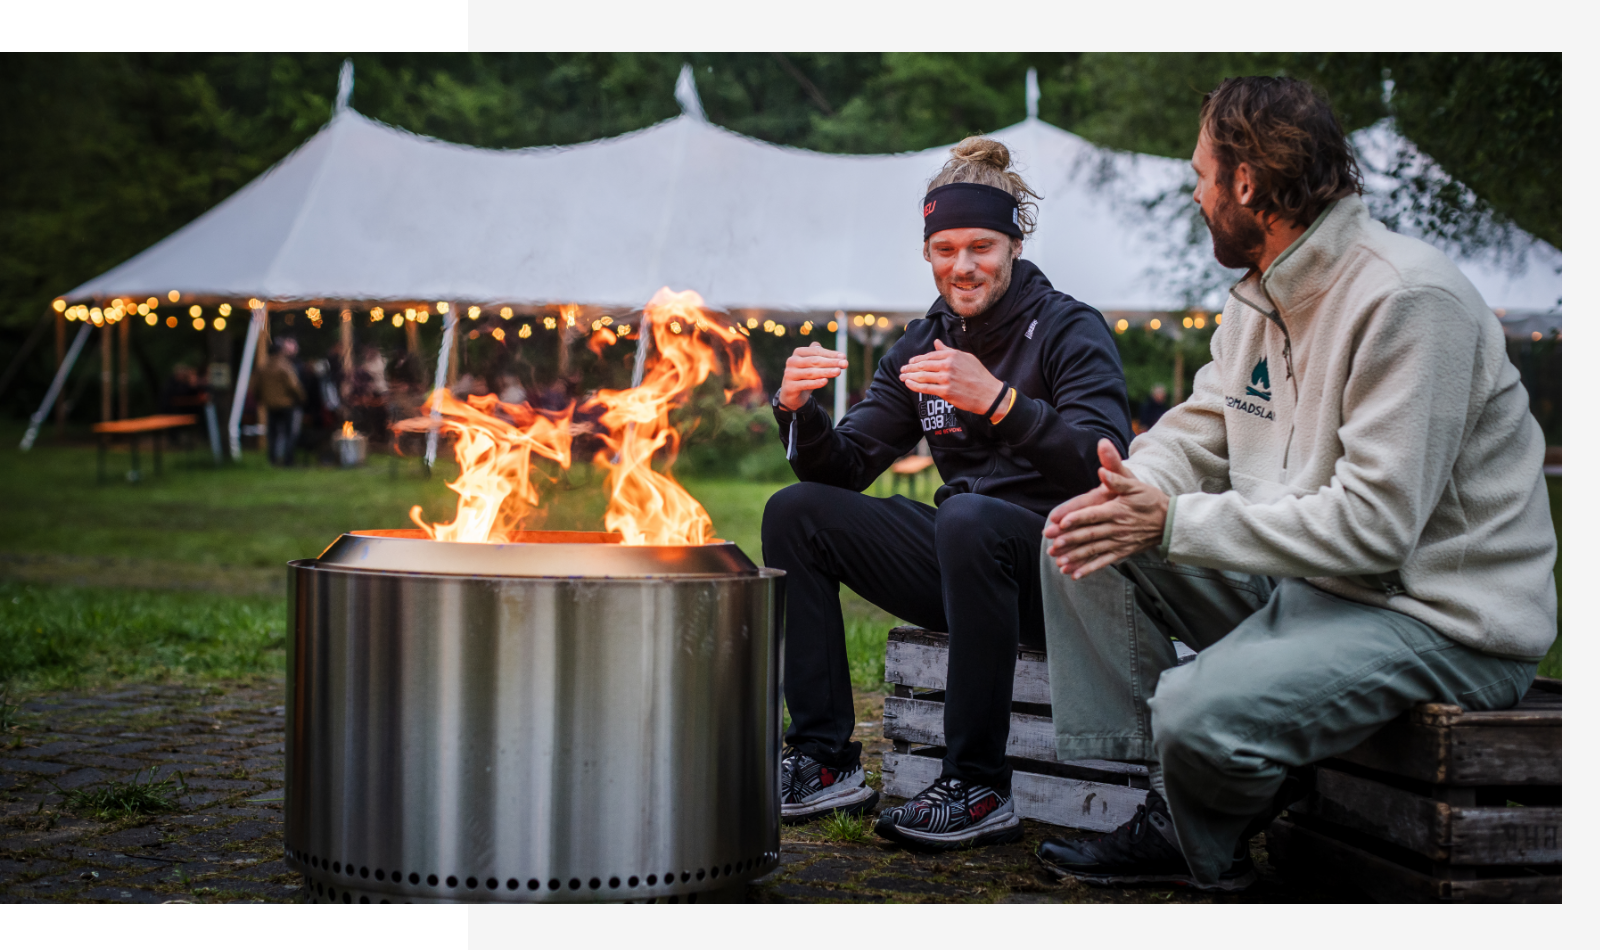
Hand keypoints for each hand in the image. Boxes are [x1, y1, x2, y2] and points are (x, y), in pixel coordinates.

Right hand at [777, 342, 848, 410]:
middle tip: (845, 364)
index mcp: (798, 353)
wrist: (791, 394)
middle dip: (831, 362)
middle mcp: (792, 361)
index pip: (817, 352)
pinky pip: (806, 384)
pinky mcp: (790, 387)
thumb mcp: (813, 365)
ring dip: (826, 372)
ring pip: (811, 373)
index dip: (831, 354)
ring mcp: (789, 374)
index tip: (844, 356)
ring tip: (838, 372)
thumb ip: (823, 358)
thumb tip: (840, 355)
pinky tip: (826, 381)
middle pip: (815, 361)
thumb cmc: (805, 376)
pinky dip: (816, 383)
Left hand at [899, 339, 1004, 414]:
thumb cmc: (979, 375)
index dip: (917, 359)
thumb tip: (936, 342)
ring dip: (909, 376)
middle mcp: (948, 365)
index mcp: (953, 355)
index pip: (930, 355)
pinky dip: (915, 386)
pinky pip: (926, 388)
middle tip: (902, 370)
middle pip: (923, 365)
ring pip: (922, 376)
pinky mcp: (946, 392)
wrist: (989, 394)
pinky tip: (908, 384)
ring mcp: (946, 379)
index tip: (910, 362)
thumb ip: (949, 351)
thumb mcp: (966, 358)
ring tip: (902, 377)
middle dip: (910, 367)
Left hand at [1043, 438, 1168, 578]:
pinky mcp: (1122, 552)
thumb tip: (1102, 470)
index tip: (1061, 523)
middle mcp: (1117, 528)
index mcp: (1117, 510)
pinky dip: (1089, 569)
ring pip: (1094, 550)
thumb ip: (1117, 478)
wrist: (1170, 521)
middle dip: (1070, 540)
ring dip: (1076, 557)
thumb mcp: (1135, 485)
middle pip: (1090, 534)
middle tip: (1052, 544)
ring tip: (1059, 562)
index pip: (1094, 514)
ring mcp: (1119, 542)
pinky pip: (1103, 562)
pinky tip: (1075, 575)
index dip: (1077, 518)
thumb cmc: (1150, 499)